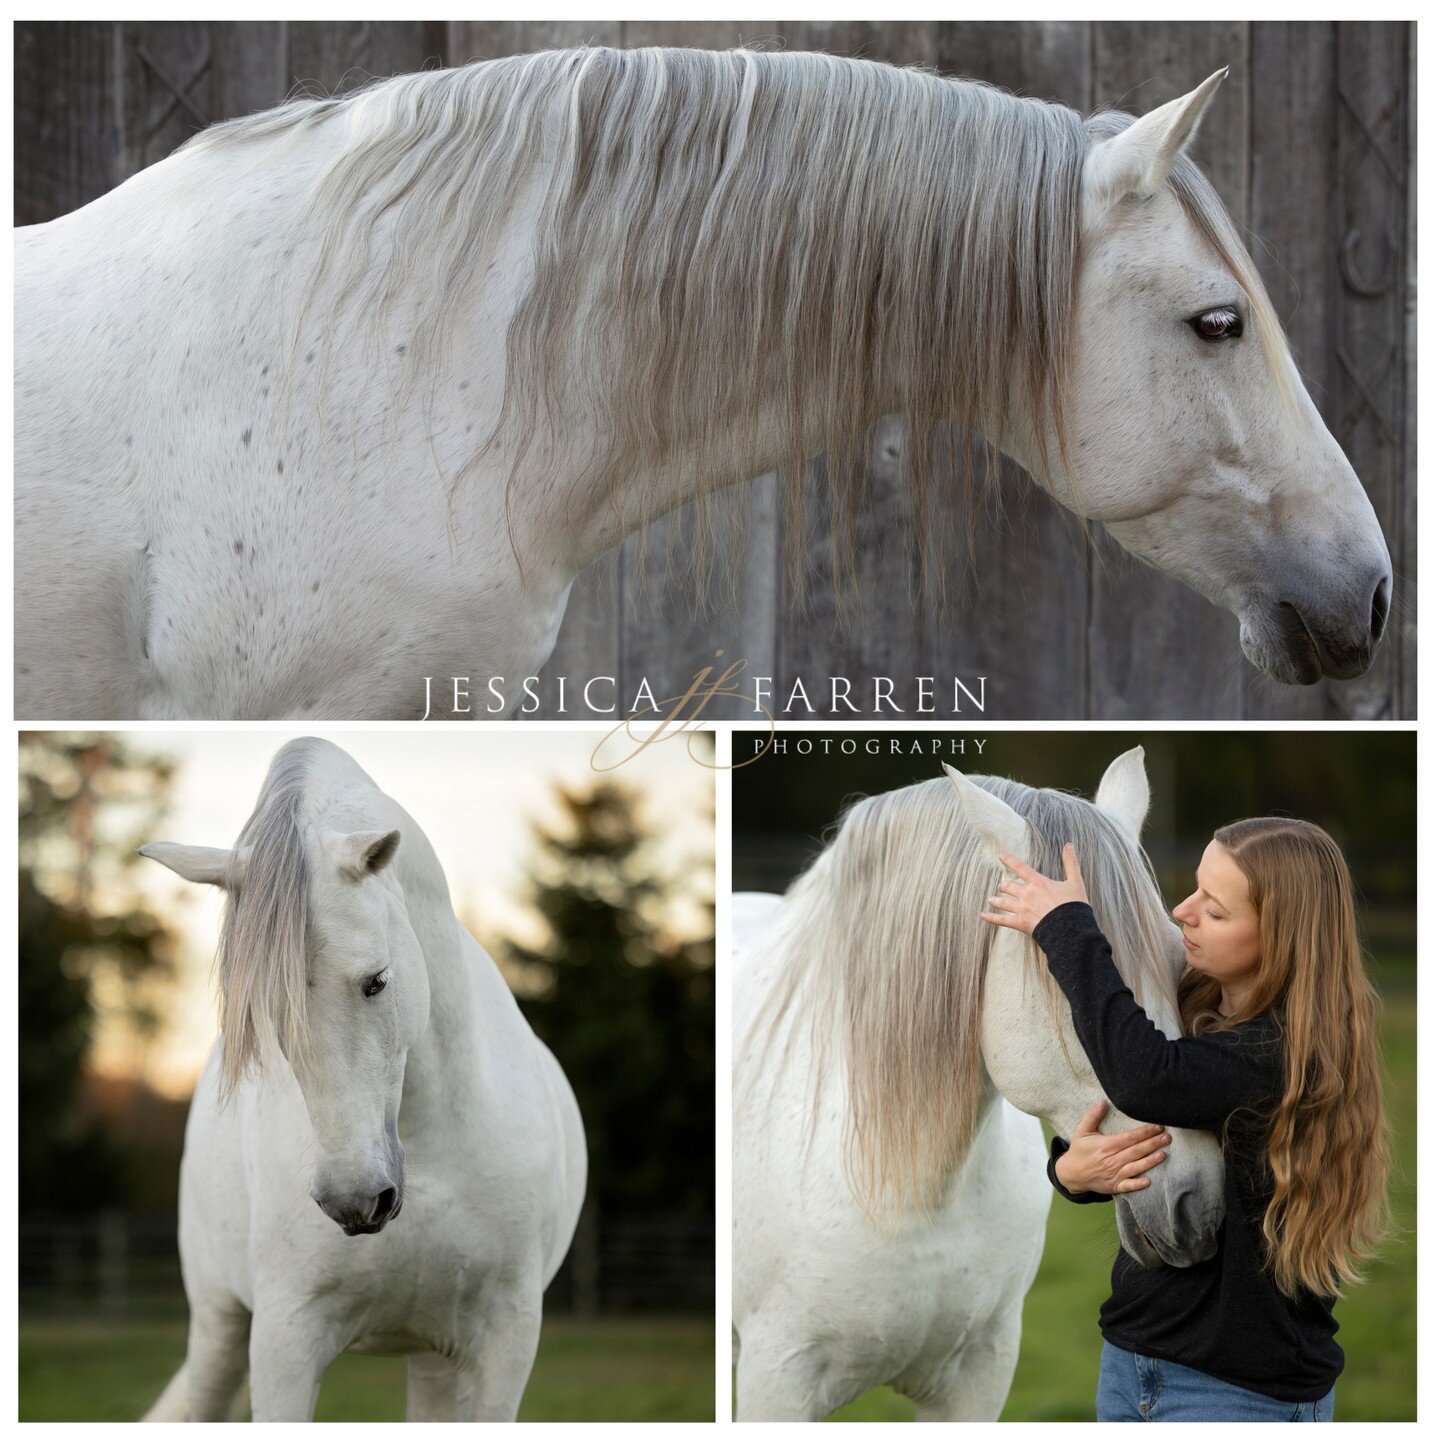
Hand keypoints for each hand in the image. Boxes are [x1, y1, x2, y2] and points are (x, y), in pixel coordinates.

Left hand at [980, 842, 1088, 936]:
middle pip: (1009, 886)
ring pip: (1003, 902)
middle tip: (1002, 886)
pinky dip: (991, 918)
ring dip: (996, 901)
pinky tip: (983, 915)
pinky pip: (1002, 920)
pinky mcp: (1021, 923)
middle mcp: (1027, 894)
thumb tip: (1069, 845)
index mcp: (1038, 883)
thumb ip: (1070, 863)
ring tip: (991, 900)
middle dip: (1005, 886)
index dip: (1009, 860)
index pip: (1020, 867)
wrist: (1071, 929)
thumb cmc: (1074, 906)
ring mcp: (1022, 909)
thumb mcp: (1075, 882)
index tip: (1000, 856)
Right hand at [1055, 1100, 1170, 1196]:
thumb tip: (1103, 1102)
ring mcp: (1114, 1174)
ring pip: (1136, 1167)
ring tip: (1163, 1154)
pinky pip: (1128, 1186)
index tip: (1158, 1126)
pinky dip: (1138, 1184)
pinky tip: (1148, 1181)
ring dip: (1150, 1161)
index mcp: (1107, 1145)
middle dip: (1153, 1143)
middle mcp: (1112, 1160)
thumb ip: (1093, 1116)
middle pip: (1136, 1150)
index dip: (1145, 1132)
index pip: (1130, 1137)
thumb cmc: (1079, 1150)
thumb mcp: (1082, 1130)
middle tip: (1167, 1137)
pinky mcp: (1114, 1186)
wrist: (1071, 1173)